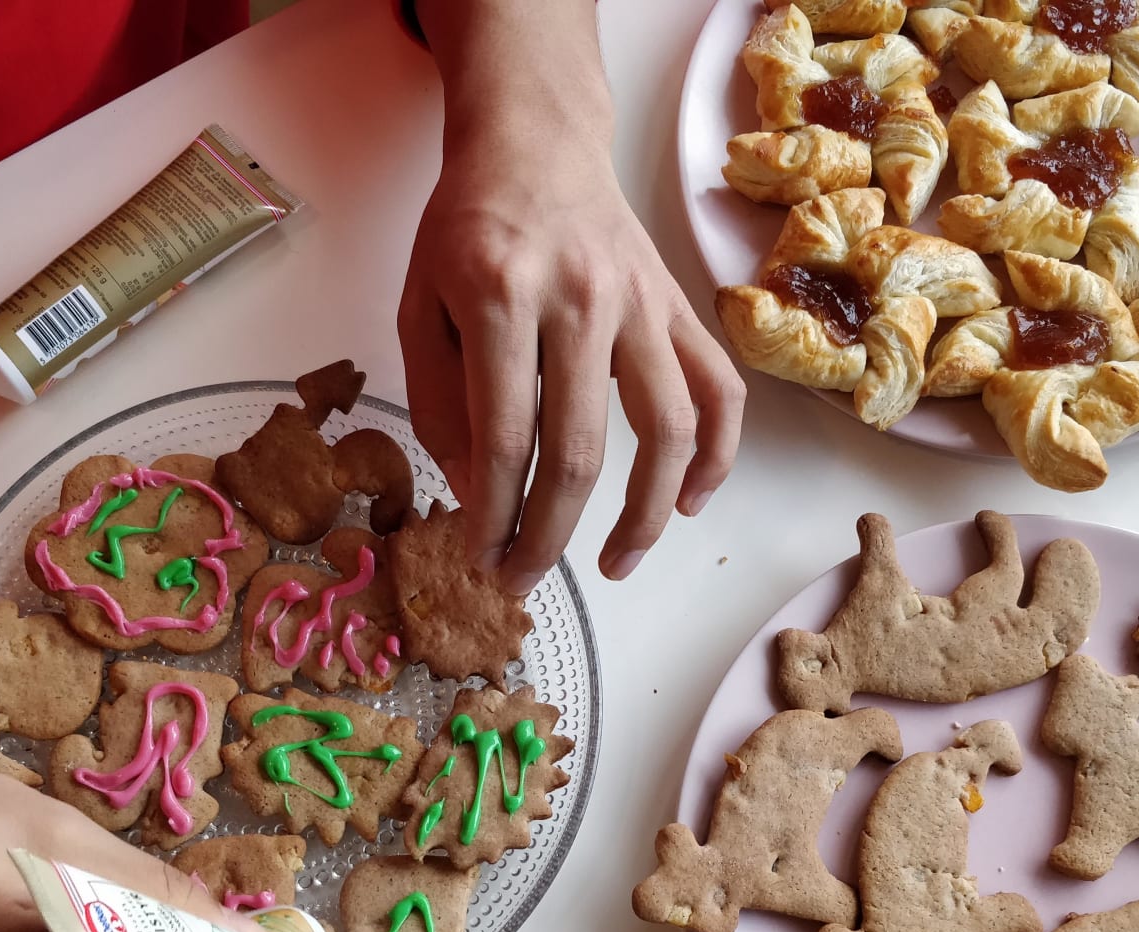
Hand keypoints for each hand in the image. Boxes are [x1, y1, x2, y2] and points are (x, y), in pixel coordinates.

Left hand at [399, 0, 744, 594]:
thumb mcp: (420, 309)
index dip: (493, 515)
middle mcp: (581, 300)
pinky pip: (718, 390)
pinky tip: (687, 503)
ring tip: (616, 564)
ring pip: (666, 431)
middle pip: (579, 451)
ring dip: (643, 516)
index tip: (481, 560)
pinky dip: (715, 455)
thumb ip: (444, 406)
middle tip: (524, 579)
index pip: (505, 437)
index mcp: (500, 297)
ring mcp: (641, 303)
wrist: (536, 144)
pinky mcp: (677, 307)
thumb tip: (483, 500)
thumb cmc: (466, 233)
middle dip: (548, 535)